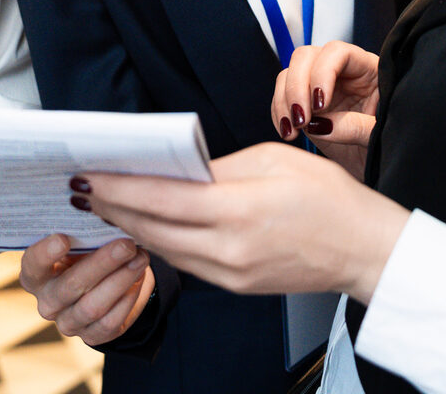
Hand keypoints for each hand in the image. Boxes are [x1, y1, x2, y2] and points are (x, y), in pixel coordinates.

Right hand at [18, 233, 152, 345]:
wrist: (106, 281)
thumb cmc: (88, 252)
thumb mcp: (80, 240)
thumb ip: (83, 231)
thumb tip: (104, 213)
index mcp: (36, 274)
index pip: (33, 265)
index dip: (45, 254)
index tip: (63, 238)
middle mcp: (47, 301)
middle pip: (70, 286)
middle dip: (101, 264)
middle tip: (126, 244)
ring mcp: (68, 322)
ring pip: (91, 307)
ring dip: (120, 280)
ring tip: (140, 258)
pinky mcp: (91, 336)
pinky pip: (109, 323)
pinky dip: (127, 299)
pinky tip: (138, 279)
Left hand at [77, 144, 408, 303]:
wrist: (364, 250)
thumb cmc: (329, 198)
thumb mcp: (274, 160)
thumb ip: (220, 166)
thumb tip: (179, 168)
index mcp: (239, 210)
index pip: (162, 199)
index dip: (118, 187)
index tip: (87, 174)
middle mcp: (229, 249)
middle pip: (152, 228)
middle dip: (112, 207)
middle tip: (81, 186)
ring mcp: (230, 273)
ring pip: (163, 248)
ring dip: (130, 226)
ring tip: (103, 203)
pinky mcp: (235, 286)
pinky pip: (185, 262)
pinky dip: (158, 241)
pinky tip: (144, 225)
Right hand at [273, 41, 380, 176]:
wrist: (378, 166)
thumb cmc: (388, 146)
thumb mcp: (380, 137)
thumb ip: (357, 128)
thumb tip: (321, 125)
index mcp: (368, 69)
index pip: (338, 52)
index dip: (323, 72)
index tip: (320, 104)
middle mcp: (342, 71)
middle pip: (307, 56)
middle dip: (297, 87)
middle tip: (302, 119)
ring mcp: (321, 85)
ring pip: (289, 74)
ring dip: (284, 101)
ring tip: (293, 130)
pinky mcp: (306, 102)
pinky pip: (282, 96)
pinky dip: (279, 113)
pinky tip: (288, 133)